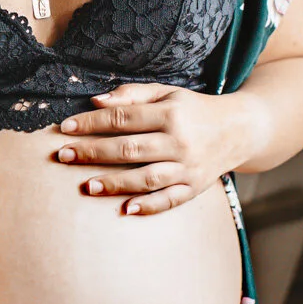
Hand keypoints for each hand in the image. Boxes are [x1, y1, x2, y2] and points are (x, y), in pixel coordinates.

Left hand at [53, 82, 256, 215]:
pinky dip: (150, 206)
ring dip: (115, 183)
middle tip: (63, 156)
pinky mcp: (195, 188)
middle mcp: (180, 142)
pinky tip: (126, 210)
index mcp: (171, 114)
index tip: (65, 128)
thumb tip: (96, 101)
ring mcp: (188, 167)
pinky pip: (171, 200)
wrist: (239, 129)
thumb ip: (132, 95)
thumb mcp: (167, 93)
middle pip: (130, 149)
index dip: (92, 123)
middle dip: (93, 152)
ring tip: (87, 186)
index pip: (123, 118)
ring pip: (147, 177)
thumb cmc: (194, 110)